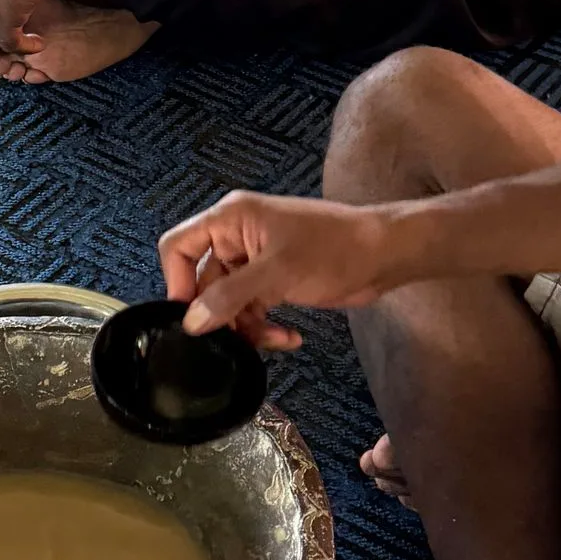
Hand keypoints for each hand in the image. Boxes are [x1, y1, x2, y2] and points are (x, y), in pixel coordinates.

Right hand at [158, 189, 408, 346]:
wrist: (384, 255)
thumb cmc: (334, 249)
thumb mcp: (277, 272)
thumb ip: (230, 296)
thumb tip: (192, 322)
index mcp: (230, 219)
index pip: (178, 246)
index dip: (176, 281)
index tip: (189, 317)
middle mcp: (237, 237)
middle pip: (204, 282)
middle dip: (221, 314)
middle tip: (235, 340)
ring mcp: (256, 261)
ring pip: (229, 302)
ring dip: (247, 327)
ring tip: (274, 340)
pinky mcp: (274, 281)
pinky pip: (253, 309)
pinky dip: (265, 327)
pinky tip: (289, 338)